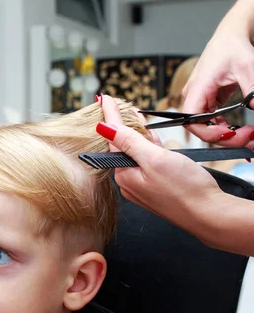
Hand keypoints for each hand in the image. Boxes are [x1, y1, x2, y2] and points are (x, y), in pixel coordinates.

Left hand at [98, 95, 224, 241]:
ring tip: (141, 123)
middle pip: (124, 147)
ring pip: (137, 155)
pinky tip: (156, 143)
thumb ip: (129, 141)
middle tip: (126, 108)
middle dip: (126, 127)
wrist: (209, 214)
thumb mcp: (155, 159)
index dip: (111, 115)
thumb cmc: (185, 189)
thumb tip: (104, 128)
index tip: (104, 98)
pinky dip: (151, 151)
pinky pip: (147, 165)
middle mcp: (130, 183)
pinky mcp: (157, 189)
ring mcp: (142, 187)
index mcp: (124, 175)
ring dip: (141, 138)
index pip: (113, 139)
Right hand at [182, 17, 253, 146]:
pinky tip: (242, 130)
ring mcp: (200, 101)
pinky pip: (214, 123)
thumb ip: (252, 88)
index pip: (191, 119)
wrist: (230, 38)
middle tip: (249, 137)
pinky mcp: (208, 103)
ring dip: (229, 135)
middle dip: (225, 137)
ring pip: (209, 128)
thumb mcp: (247, 66)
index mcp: (198, 87)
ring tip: (249, 134)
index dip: (207, 132)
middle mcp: (194, 96)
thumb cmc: (232, 47)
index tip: (229, 133)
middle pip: (202, 128)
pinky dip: (228, 129)